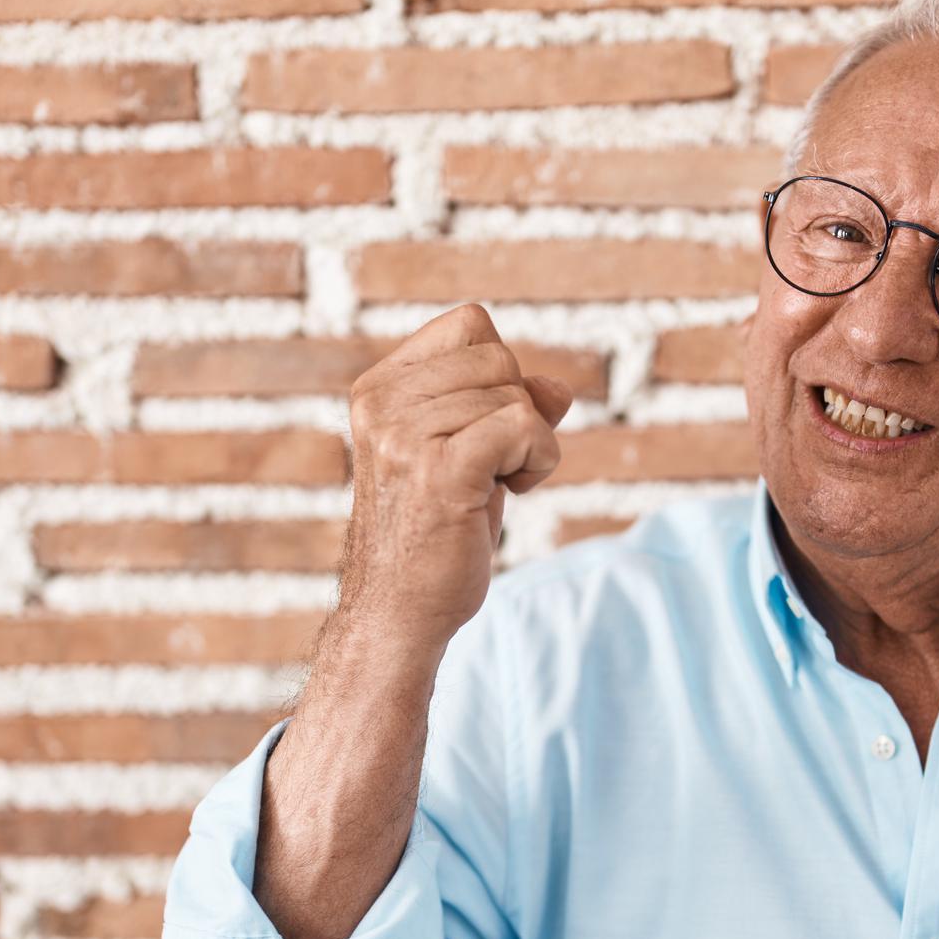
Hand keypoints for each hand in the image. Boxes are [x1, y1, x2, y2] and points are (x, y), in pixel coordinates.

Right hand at [339, 302, 572, 649]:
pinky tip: (511, 492)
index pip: (471, 326)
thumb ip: (509, 409)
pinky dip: (538, 460)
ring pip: (517, 395)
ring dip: (529, 446)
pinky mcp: (440, 470)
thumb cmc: (435, 537)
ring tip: (490, 488)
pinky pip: (524, 426)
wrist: (400, 613)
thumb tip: (559, 387)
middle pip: (500, 358)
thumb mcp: (471, 457)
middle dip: (518, 412)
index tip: (480, 432)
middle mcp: (383, 404)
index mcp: (379, 389)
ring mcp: (405, 436)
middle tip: (488, 469)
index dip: (500, 376)